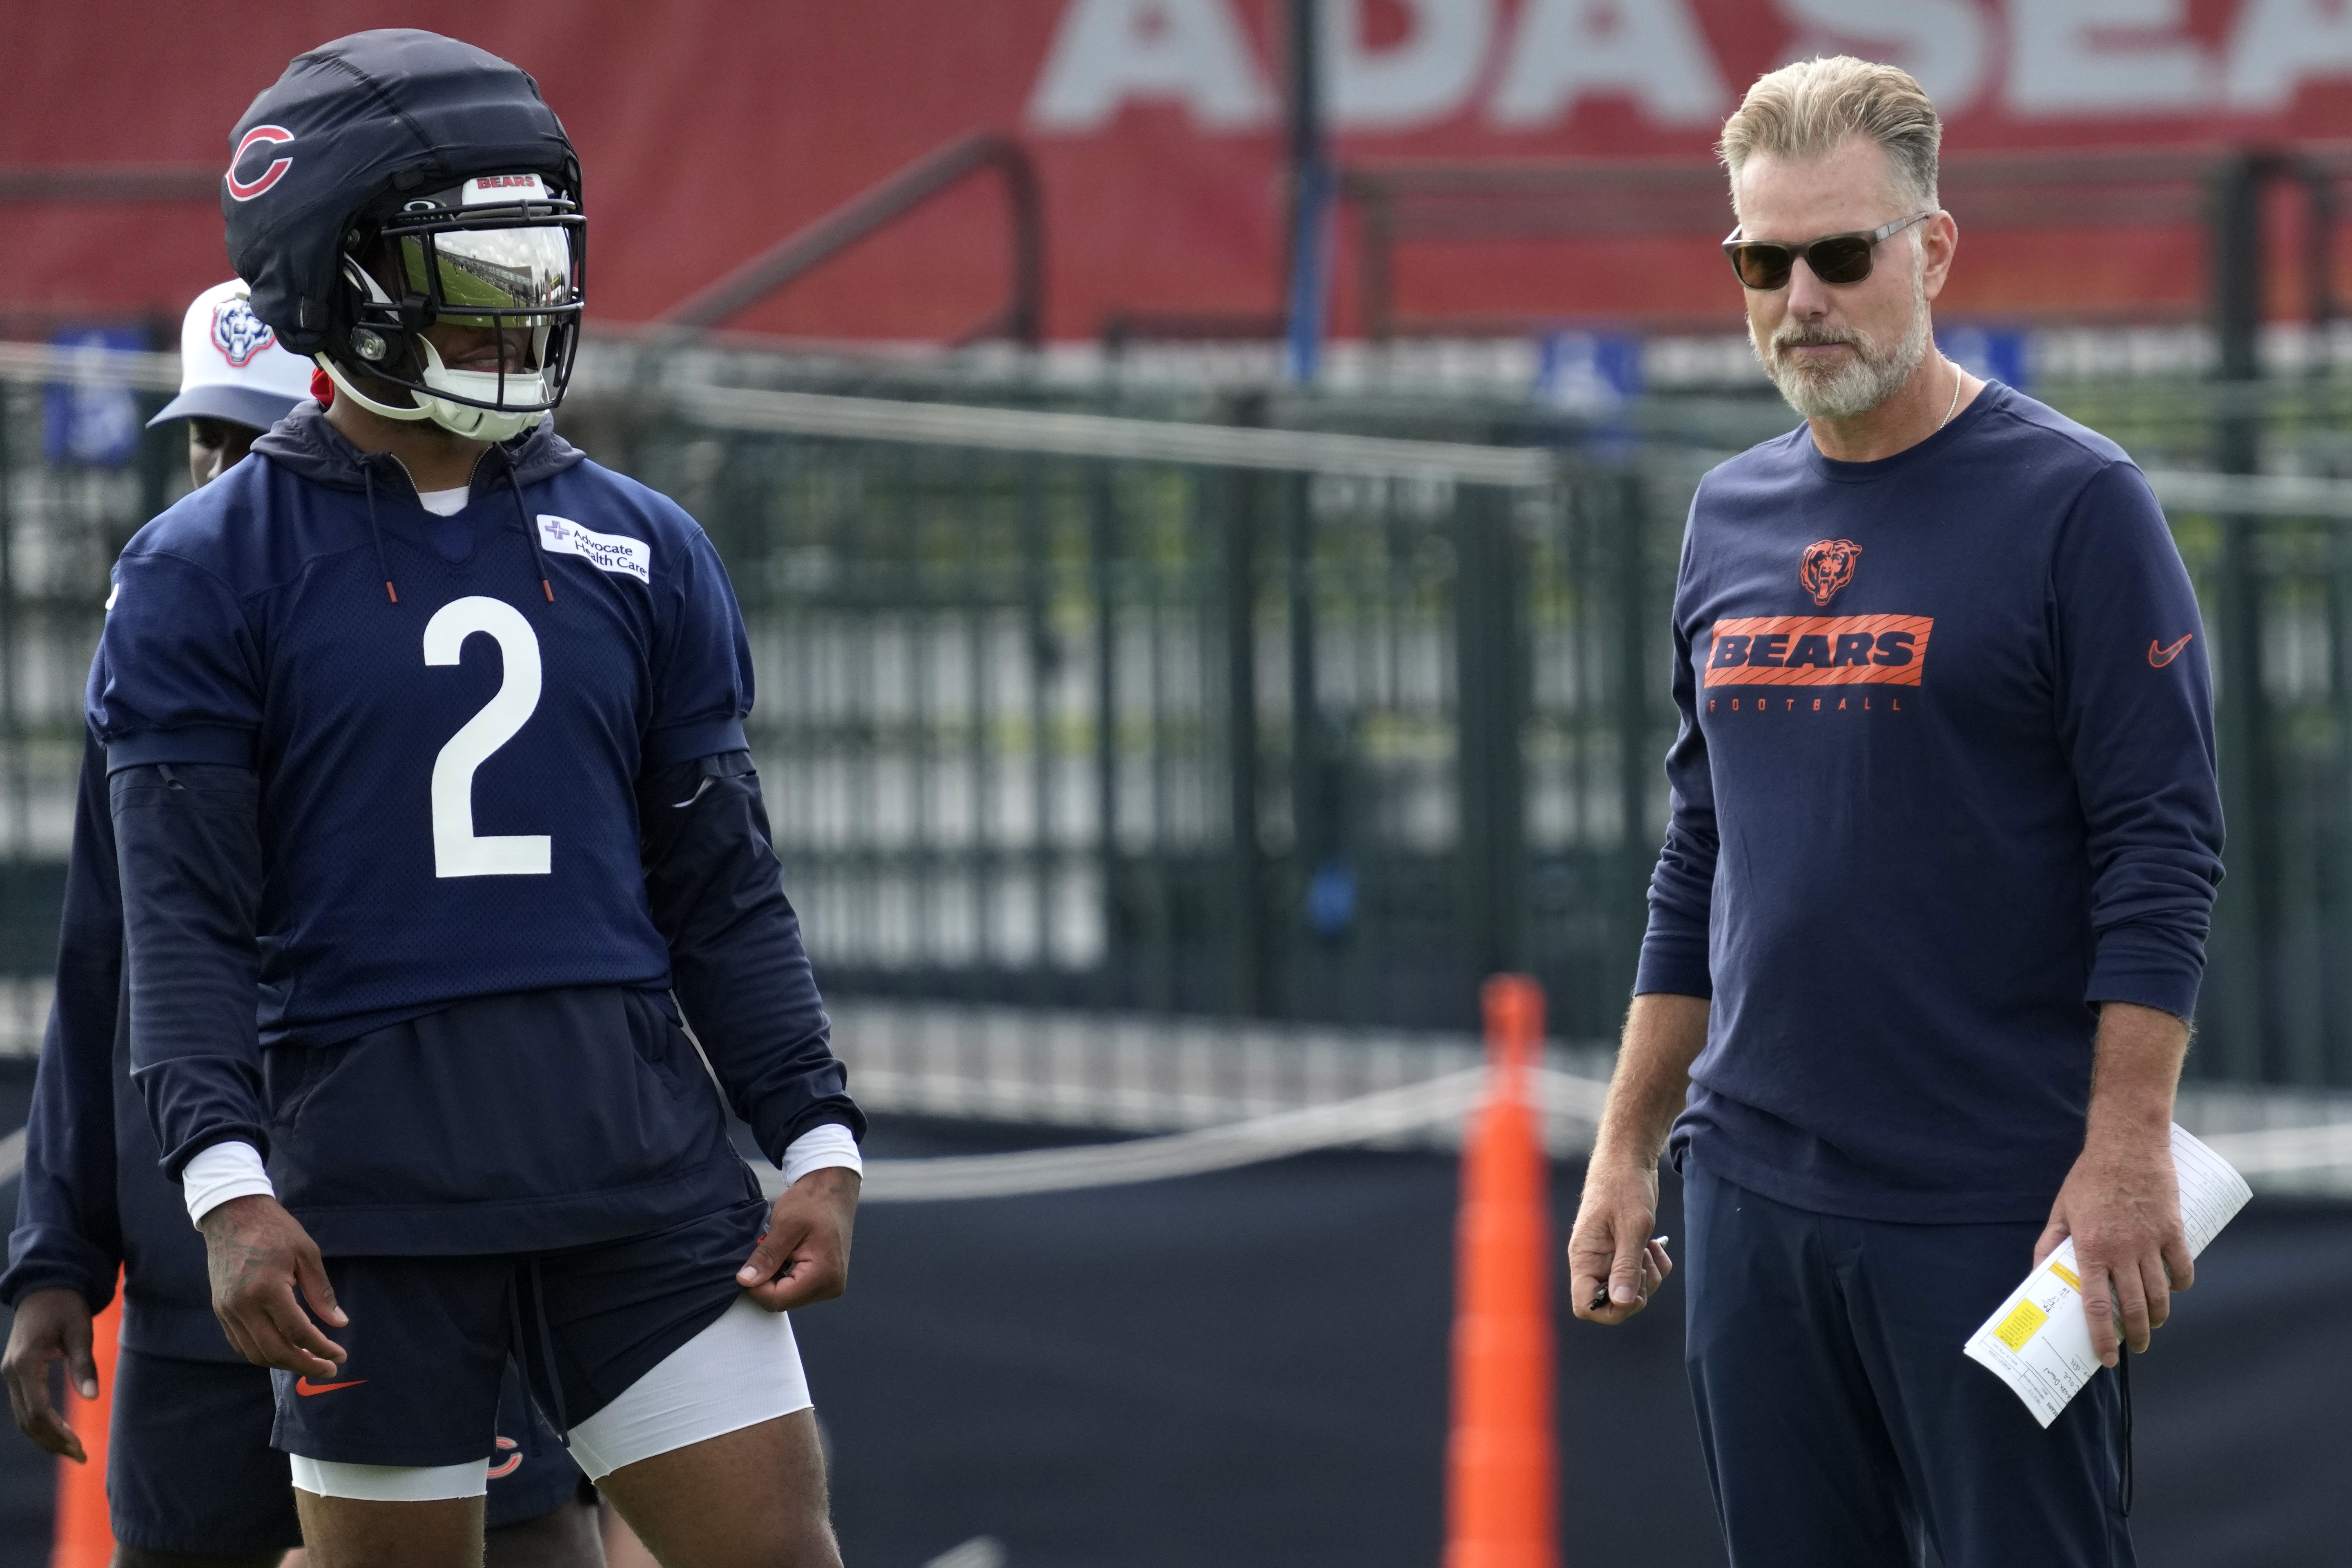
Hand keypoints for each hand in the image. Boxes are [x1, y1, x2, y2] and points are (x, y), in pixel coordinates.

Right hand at [2, 1288, 97, 1460]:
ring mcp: (10, 1374)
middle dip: (53, 1441)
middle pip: (28, 1420)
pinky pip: (25, 1407)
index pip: (37, 1410)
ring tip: (74, 1451)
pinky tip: (60, 1434)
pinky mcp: (15, 1374)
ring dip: (46, 1437)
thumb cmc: (65, 1306)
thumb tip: (92, 1397)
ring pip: (23, 1417)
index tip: (79, 1447)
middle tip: (81, 1456)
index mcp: (25, 1363)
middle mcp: (11, 1372)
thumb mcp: (80, 1330)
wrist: (45, 1287)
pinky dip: (41, 1424)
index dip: (57, 1432)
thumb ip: (84, 1364)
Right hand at [199, 1195, 347, 1377]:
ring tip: (308, 1361)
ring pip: (254, 1353)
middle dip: (304, 1365)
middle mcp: (242, 1305)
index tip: (339, 1356)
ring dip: (283, 1363)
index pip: (297, 1332)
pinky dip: (262, 1353)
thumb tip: (339, 1323)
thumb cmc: (275, 1229)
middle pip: (274, 1351)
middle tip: (327, 1369)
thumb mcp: (306, 1253)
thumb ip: (321, 1292)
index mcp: (267, 1289)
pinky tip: (282, 1350)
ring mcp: (227, 1310)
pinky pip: (240, 1343)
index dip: (321, 1348)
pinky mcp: (219, 1310)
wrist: (232, 1214)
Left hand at [736, 1166, 859, 1311]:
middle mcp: (831, 1286)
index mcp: (824, 1274)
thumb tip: (744, 1281)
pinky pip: (797, 1289)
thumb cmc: (812, 1201)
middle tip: (764, 1253)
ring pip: (788, 1297)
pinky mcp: (827, 1280)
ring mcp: (831, 1284)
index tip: (749, 1263)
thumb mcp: (785, 1224)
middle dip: (766, 1281)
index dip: (756, 1286)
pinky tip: (785, 1256)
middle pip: (783, 1301)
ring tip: (778, 1251)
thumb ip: (766, 1256)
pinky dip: (784, 1276)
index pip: (778, 1299)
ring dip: (775, 1279)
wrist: (833, 1188)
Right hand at [1568, 1155, 1672, 1324]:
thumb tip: (1623, 1303)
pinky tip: (1655, 1245)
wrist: (1629, 1160)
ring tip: (1651, 1248)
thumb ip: (1626, 1267)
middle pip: (1612, 1302)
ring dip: (1649, 1277)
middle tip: (1645, 1265)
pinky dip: (1656, 1266)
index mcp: (1584, 1257)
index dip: (1609, 1309)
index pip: (1584, 1305)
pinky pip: (1642, 1274)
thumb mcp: (1631, 1227)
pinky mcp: (1625, 1250)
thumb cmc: (1624, 1187)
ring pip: (1630, 1290)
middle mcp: (1593, 1261)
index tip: (1632, 1293)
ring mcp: (1609, 1257)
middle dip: (1636, 1291)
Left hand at [2035, 1128, 2192, 1366]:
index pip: (2097, 1305)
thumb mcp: (2061, 1211)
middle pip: (2135, 1307)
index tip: (2108, 1358)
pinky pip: (2182, 1269)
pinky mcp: (2174, 1231)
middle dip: (2137, 1335)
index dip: (2102, 1337)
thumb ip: (2049, 1245)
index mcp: (2091, 1249)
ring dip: (2159, 1316)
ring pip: (2161, 1294)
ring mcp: (2151, 1242)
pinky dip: (2180, 1286)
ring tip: (2153, 1325)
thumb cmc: (2089, 1178)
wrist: (2127, 1146)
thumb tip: (2037, 1275)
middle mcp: (2123, 1251)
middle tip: (2135, 1346)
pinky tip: (2173, 1291)